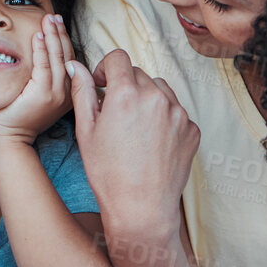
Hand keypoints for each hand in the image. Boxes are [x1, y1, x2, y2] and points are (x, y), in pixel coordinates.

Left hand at [0, 13, 72, 145]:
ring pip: (58, 58)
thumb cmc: (15, 115)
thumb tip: (37, 53)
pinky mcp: (43, 94)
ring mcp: (56, 94)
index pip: (69, 59)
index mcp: (66, 93)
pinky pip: (44, 66)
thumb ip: (40, 76)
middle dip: (60, 33)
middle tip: (54, 16)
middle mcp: (66, 93)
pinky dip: (42, 49)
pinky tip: (38, 35)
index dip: (64, 39)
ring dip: (53, 36)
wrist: (8, 137)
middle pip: (67, 55)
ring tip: (48, 20)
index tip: (57, 23)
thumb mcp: (33, 93)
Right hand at [67, 50, 200, 224]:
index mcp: (126, 94)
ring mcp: (178, 113)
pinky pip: (176, 112)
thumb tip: (74, 66)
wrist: (142, 209)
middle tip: (115, 113)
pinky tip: (151, 142)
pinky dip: (164, 118)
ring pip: (160, 90)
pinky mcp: (192, 130)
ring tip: (135, 128)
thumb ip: (82, 92)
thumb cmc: (108, 174)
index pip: (118, 58)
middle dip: (125, 86)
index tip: (101, 84)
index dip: (105, 68)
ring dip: (147, 98)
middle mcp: (156, 97)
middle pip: (139, 74)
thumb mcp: (86, 131)